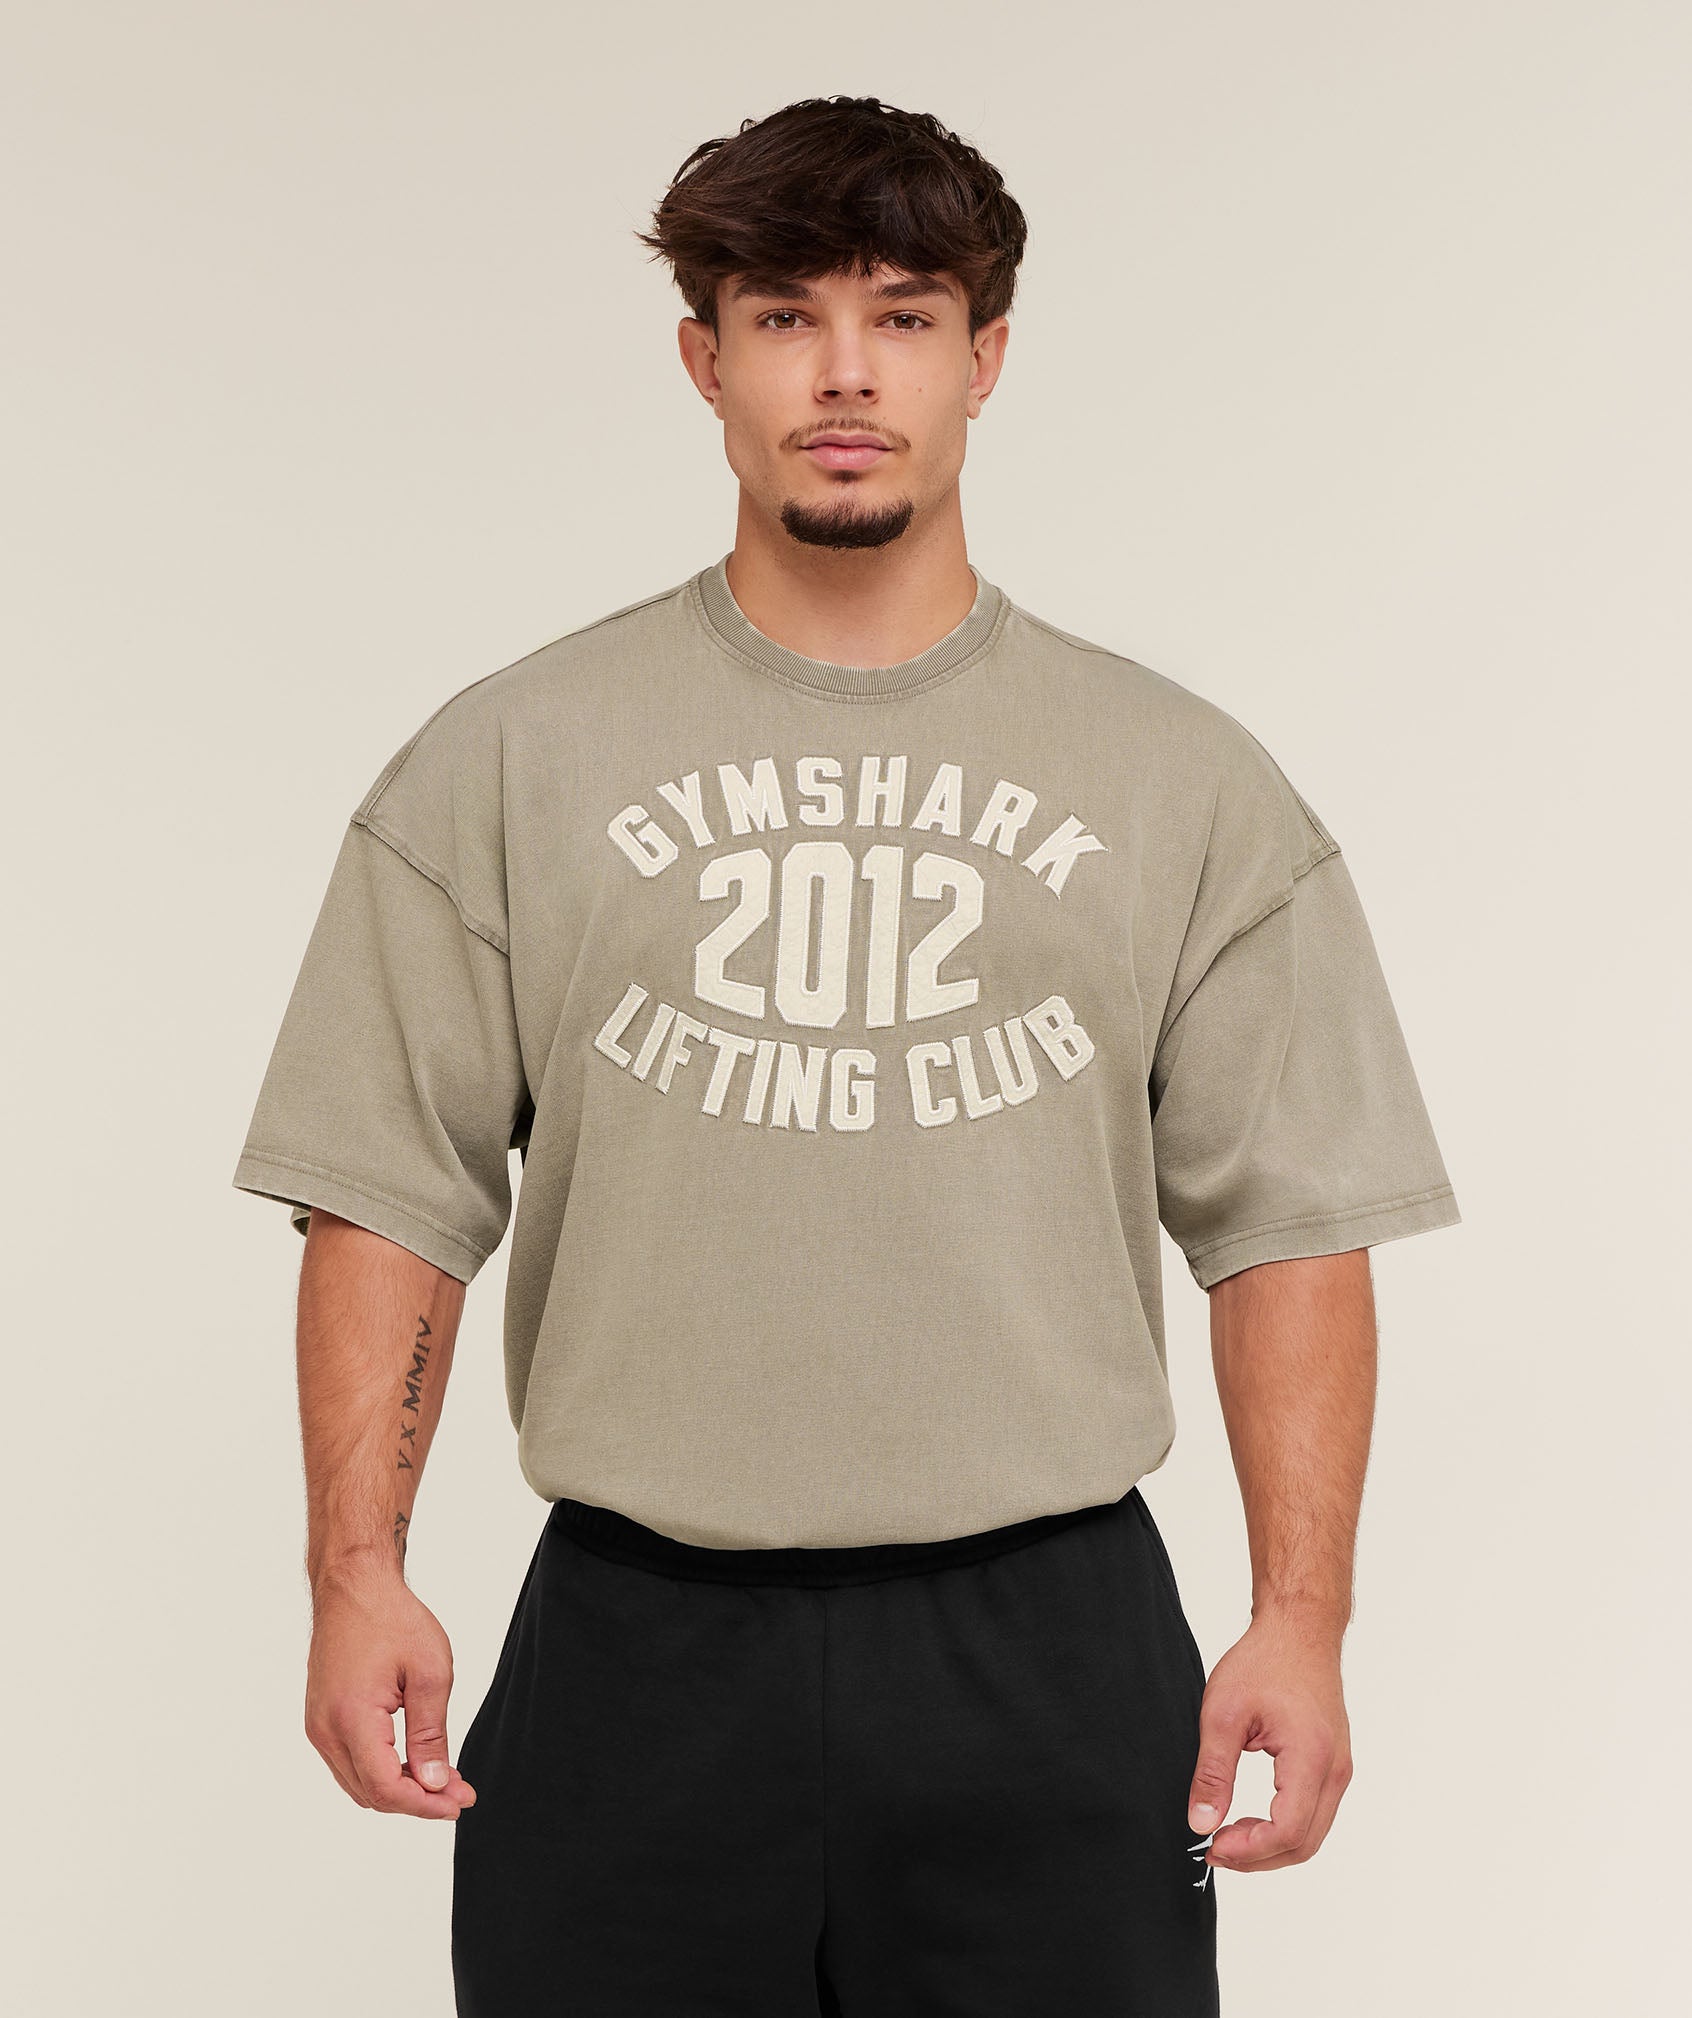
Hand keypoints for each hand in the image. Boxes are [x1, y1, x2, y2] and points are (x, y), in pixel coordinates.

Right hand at [305, 1564, 478, 1819]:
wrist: (354, 1586)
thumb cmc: (392, 1618)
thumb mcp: (429, 1672)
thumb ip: (430, 1734)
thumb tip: (433, 1783)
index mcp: (350, 1718)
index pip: (385, 1788)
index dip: (424, 1805)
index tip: (459, 1803)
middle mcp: (325, 1729)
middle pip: (371, 1793)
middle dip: (417, 1801)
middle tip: (459, 1793)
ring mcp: (319, 1726)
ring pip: (359, 1783)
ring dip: (400, 1789)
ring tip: (443, 1780)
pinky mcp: (321, 1719)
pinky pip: (350, 1764)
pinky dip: (382, 1772)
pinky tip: (413, 1763)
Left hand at [1186, 1607, 1353, 1870]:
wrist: (1299, 1629)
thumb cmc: (1264, 1662)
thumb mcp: (1223, 1713)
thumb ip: (1213, 1772)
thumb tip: (1201, 1824)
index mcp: (1311, 1758)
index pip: (1288, 1831)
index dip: (1249, 1850)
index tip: (1212, 1846)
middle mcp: (1335, 1770)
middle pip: (1305, 1843)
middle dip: (1258, 1857)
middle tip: (1216, 1848)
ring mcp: (1339, 1768)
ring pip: (1313, 1833)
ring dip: (1272, 1846)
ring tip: (1229, 1836)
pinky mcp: (1334, 1764)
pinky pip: (1315, 1813)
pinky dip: (1285, 1828)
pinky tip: (1252, 1818)